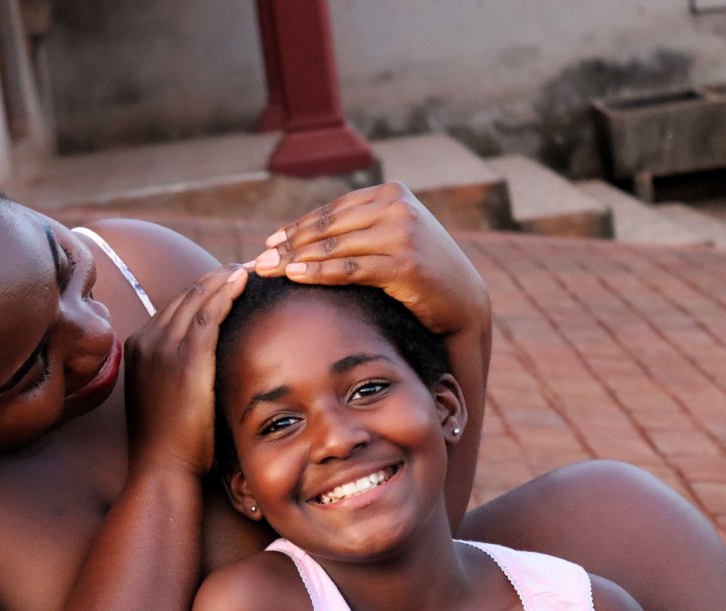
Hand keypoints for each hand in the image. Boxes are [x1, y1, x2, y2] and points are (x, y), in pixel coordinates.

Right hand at [124, 267, 247, 475]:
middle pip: (187, 294)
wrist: (162, 468)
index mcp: (137, 346)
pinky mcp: (185, 358)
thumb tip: (203, 360)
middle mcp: (147, 340)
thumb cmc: (170, 442)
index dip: (205, 289)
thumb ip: (175, 370)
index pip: (177, 304)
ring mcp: (164, 347)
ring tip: (254, 267)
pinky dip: (226, 291)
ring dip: (226, 277)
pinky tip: (244, 279)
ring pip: (199, 297)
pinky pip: (209, 313)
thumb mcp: (163, 396)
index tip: (230, 280)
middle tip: (250, 265)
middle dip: (218, 277)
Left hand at [247, 181, 487, 335]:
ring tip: (269, 270)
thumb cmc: (423, 271)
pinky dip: (317, 272)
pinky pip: (349, 269)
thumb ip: (362, 227)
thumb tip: (308, 235)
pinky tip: (294, 276)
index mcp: (392, 193)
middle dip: (290, 244)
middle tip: (260, 259)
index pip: (333, 210)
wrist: (465, 301)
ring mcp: (402, 233)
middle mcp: (397, 208)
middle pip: (329, 226)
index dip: (298, 226)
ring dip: (296, 259)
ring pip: (334, 247)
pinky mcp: (403, 264)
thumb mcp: (395, 236)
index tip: (271, 242)